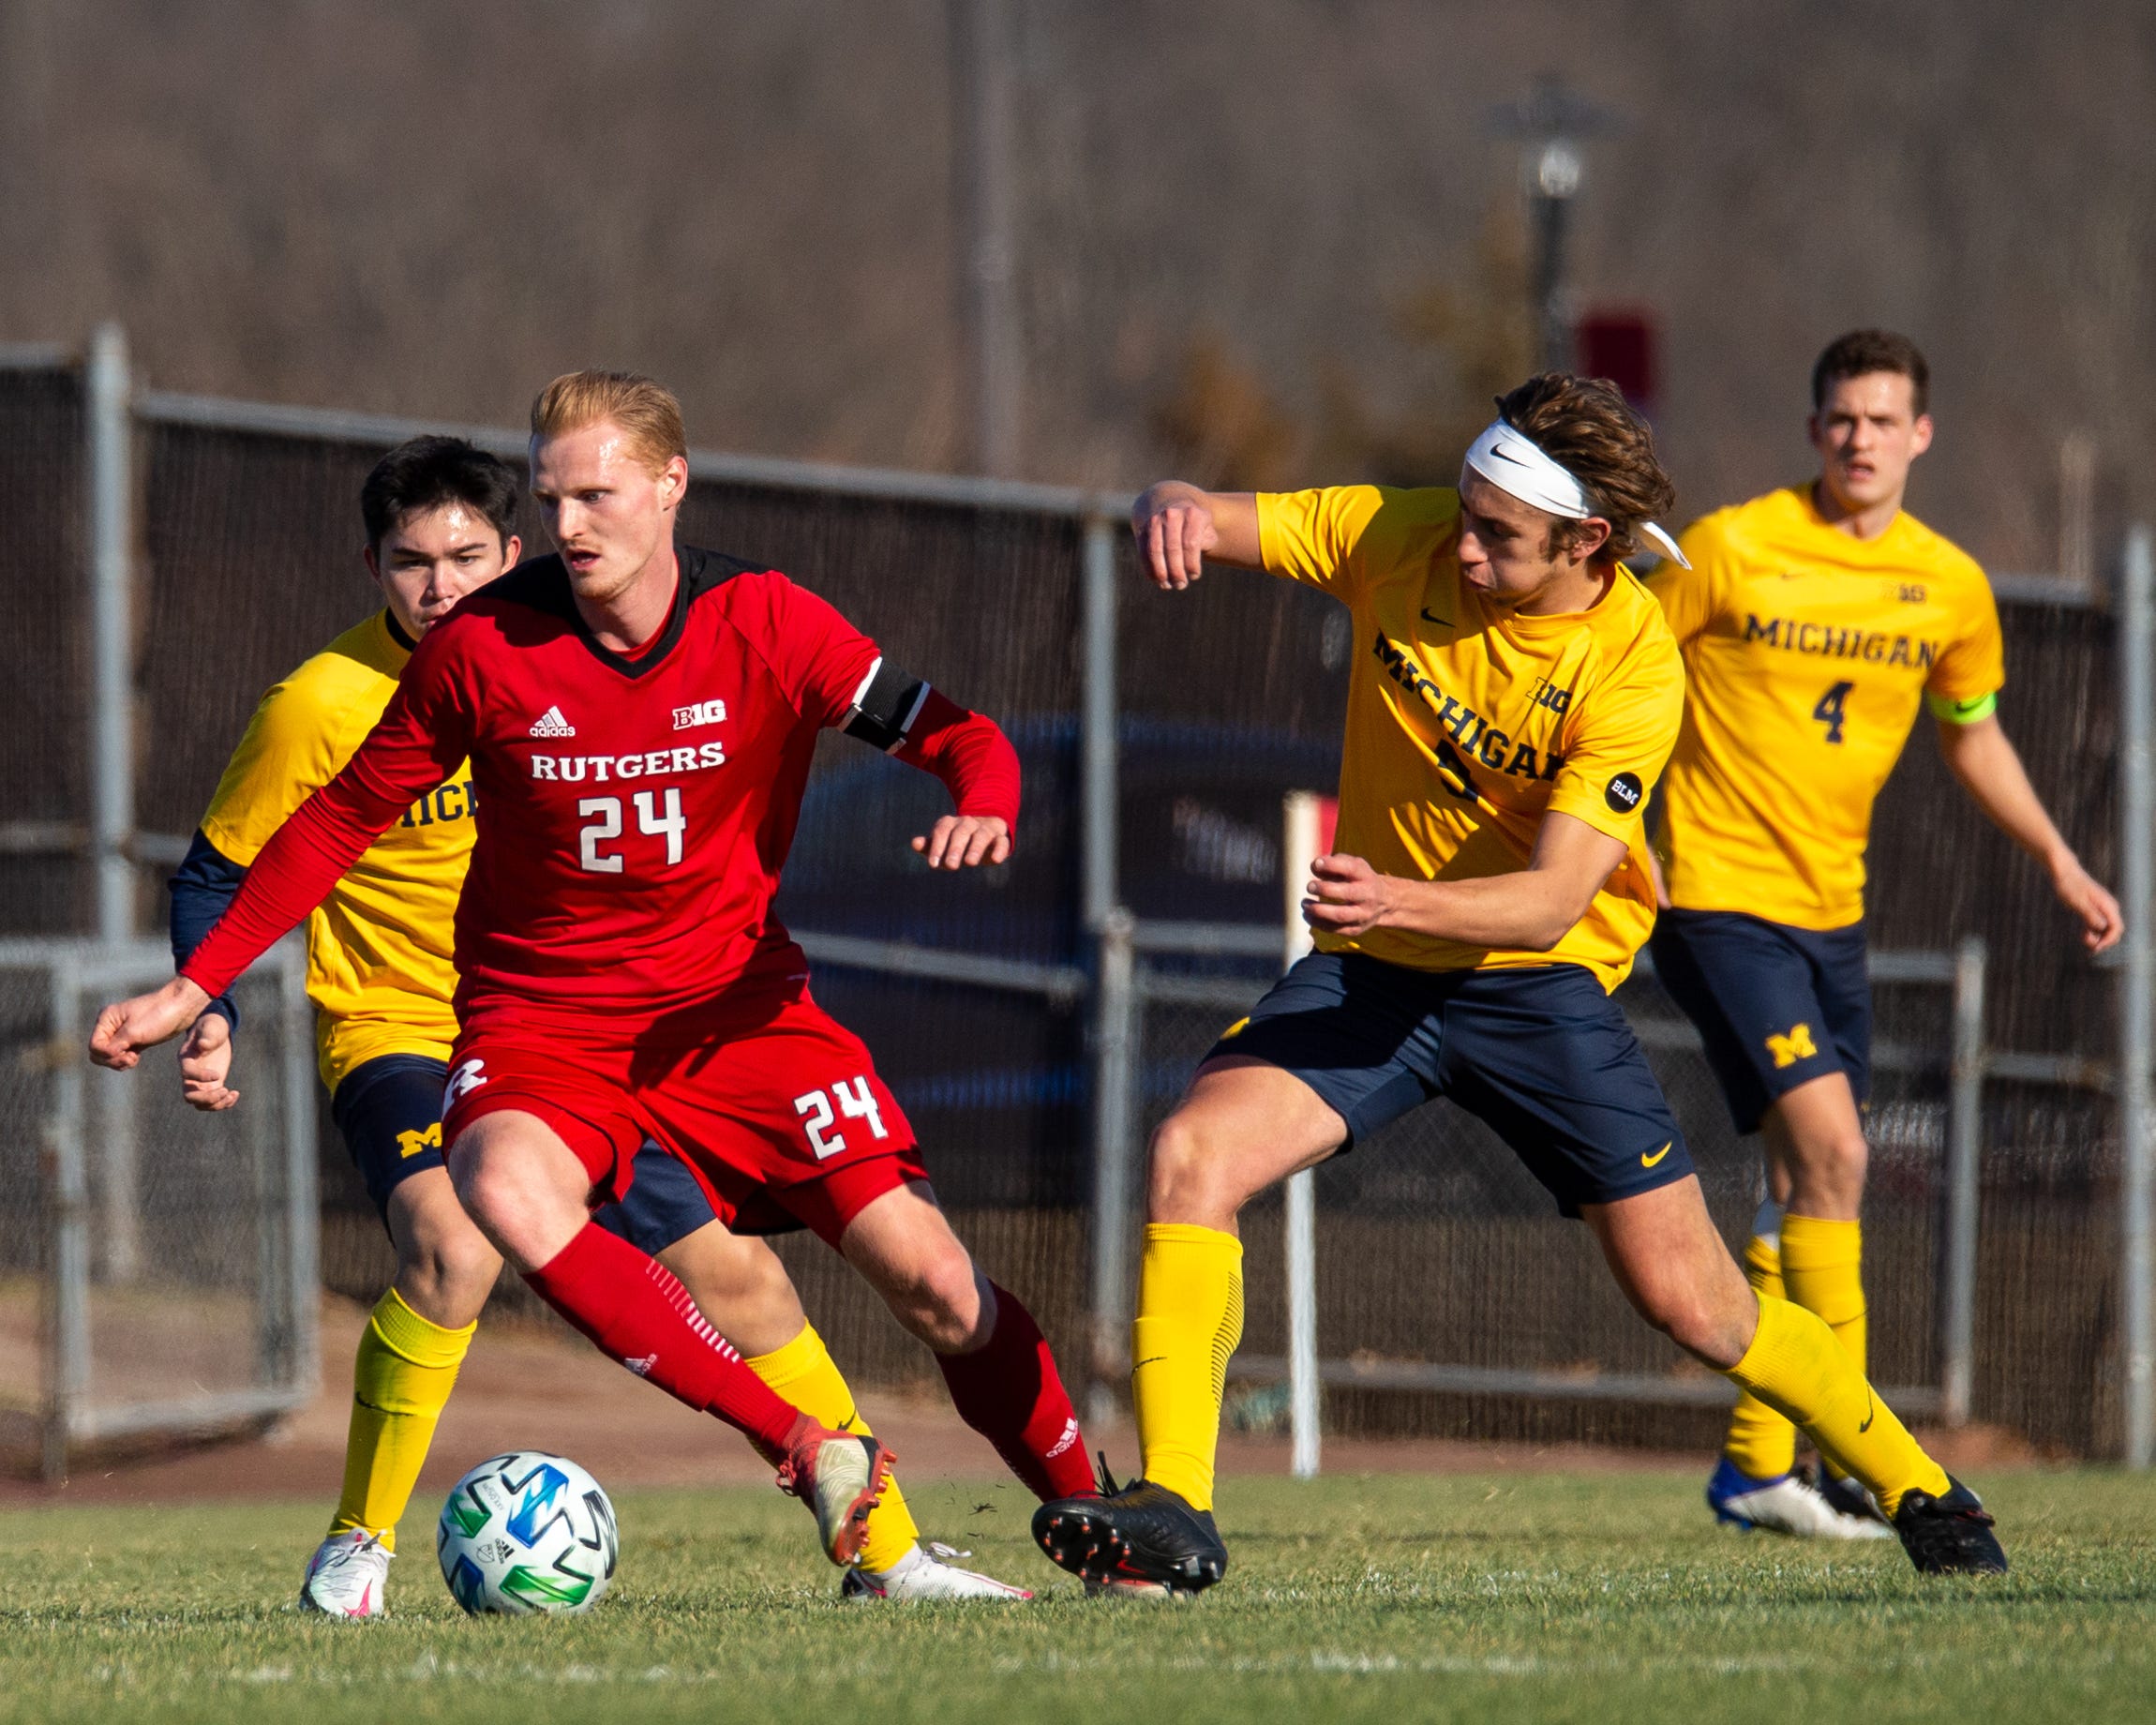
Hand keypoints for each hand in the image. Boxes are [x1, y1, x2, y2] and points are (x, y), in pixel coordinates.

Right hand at [89, 976, 210, 1070]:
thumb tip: (101, 1055)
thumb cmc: (158, 1015)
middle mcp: (111, 1026)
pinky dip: (126, 1061)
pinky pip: (120, 1056)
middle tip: (130, 1058)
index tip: (125, 1051)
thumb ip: (115, 1045)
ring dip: (119, 1062)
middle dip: (112, 1060)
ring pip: (109, 1057)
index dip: (106, 1054)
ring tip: (134, 1059)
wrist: (182, 1008)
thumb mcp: (134, 1032)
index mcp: (106, 1019)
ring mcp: (121, 1034)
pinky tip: (136, 1058)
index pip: (94, 1046)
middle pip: (98, 1053)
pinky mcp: (133, 1041)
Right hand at [178, 1010, 239, 1110]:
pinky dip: (224, 1103)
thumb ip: (208, 1035)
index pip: (186, 1073)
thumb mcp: (212, 1027)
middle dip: (207, 1098)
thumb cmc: (212, 1026)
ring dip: (216, 1104)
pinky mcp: (211, 1085)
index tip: (218, 1074)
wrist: (215, 1032)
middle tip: (225, 1090)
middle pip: (189, 1096)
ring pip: (200, 1104)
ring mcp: (200, 1082)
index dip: (200, 1076)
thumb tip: (204, 1045)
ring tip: (232, 1093)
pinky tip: (235, 1094)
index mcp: (186, 1058)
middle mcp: (189, 1074)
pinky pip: (212, 1102)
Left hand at [912, 814, 1011, 868]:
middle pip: (961, 832)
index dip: (937, 846)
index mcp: (950, 824)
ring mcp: (985, 830)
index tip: (933, 864)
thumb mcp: (943, 846)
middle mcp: (968, 824)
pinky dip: (1000, 850)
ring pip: (981, 835)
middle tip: (951, 866)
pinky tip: (995, 860)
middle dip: (955, 848)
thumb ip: (930, 846)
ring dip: (975, 848)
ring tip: (970, 863)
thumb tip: (915, 843)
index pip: (942, 831)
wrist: (986, 833)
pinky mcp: (1000, 839)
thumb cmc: (958, 843)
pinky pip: (1001, 842)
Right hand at [1133, 483, 1218, 590]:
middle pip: (1172, 547)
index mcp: (1193, 513)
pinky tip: (1156, 579)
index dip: (1192, 563)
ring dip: (1161, 571)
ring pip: (1155, 550)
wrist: (1168, 499)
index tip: (1194, 576)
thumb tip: (1192, 560)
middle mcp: (1173, 514)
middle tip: (1181, 585)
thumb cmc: (1192, 521)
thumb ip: (1206, 541)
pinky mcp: (1142, 528)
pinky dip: (1149, 568)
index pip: (1191, 543)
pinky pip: (1143, 551)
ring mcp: (1155, 520)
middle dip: (1176, 570)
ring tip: (1167, 585)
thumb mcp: (1205, 526)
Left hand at [1302, 853, 1401, 937]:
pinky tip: (1307, 915)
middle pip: (1348, 893)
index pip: (1352, 868)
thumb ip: (1334, 863)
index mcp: (1366, 876)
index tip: (1316, 863)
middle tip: (1310, 886)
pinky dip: (1318, 923)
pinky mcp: (1356, 929)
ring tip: (1304, 903)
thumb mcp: (1353, 866)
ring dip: (1319, 910)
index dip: (1333, 865)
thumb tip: (1314, 866)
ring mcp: (1363, 915)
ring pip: (1341, 915)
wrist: (1384, 902)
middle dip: (1326, 889)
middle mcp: (1368, 895)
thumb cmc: (1360, 880)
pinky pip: (1336, 929)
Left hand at [2051, 852, 2123, 953]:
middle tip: (2086, 943)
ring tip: (2083, 937)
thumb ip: (2090, 914)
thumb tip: (2102, 927)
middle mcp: (2109, 907)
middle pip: (2113, 931)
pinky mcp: (2094, 909)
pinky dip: (2093, 932)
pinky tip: (2083, 934)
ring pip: (2106, 929)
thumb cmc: (2069, 885)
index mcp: (2108, 906)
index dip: (2107, 940)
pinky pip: (2099, 925)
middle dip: (2103, 940)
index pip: (2116, 928)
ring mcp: (2102, 908)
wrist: (2063, 872)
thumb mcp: (2078, 902)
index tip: (2094, 947)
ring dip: (2098, 937)